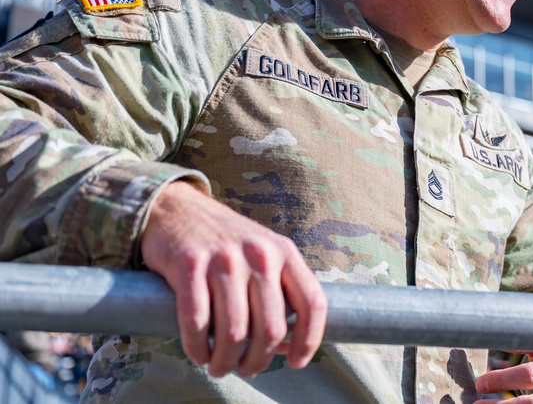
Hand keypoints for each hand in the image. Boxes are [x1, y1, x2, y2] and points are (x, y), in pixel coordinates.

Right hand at [140, 182, 326, 378]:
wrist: (176, 208)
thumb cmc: (224, 242)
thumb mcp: (262, 255)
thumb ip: (277, 293)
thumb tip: (288, 347)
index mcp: (284, 252)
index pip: (312, 303)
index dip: (310, 340)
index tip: (297, 363)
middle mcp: (259, 254)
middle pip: (271, 328)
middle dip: (258, 361)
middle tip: (245, 369)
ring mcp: (224, 259)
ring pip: (234, 332)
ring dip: (225, 361)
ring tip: (219, 366)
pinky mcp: (188, 265)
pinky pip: (197, 323)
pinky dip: (197, 348)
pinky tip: (198, 354)